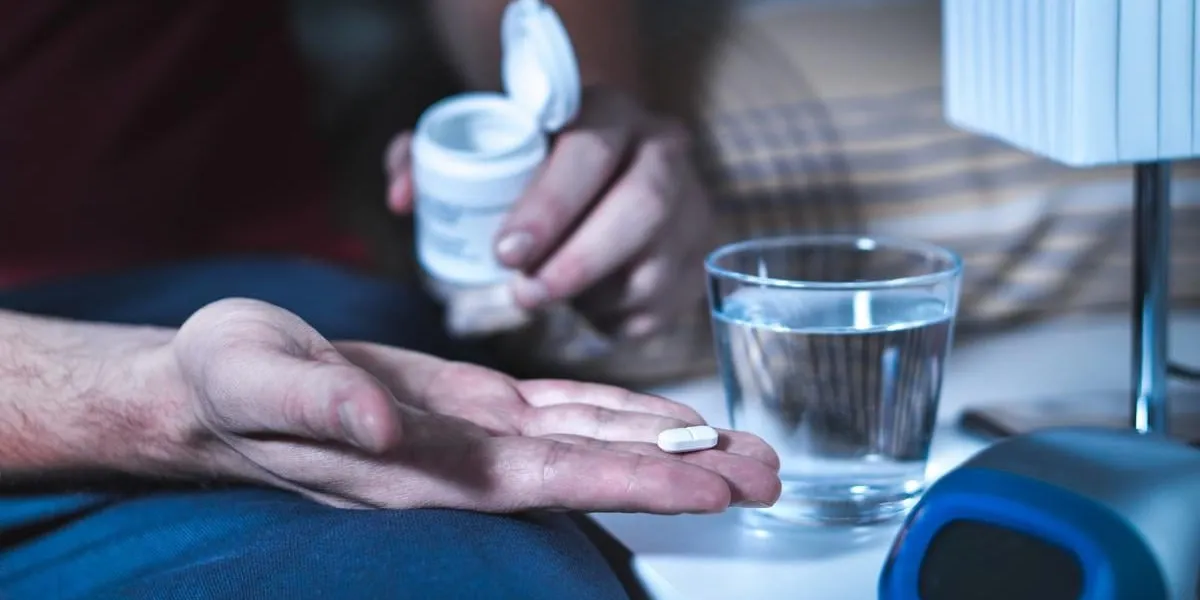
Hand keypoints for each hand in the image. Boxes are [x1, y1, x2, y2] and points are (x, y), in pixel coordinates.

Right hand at [168, 298, 779, 512]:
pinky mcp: (472, 404)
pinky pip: (562, 410)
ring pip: (593, 439)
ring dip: (671, 444)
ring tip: (746, 451)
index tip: (711, 487)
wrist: (212, 385)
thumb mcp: (252, 376)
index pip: (551, 478)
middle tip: (772, 475)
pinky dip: (621, 411)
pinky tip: (668, 417)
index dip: (634, 480)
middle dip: (684, 474)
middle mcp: (467, 460)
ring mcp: (475, 435)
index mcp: (426, 465)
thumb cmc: (225, 381)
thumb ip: (318, 403)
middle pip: (597, 468)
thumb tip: (384, 422)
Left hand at [386, 87, 715, 338]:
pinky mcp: (696, 262)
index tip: (504, 252)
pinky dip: (617, 319)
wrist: (600, 173)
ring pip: (658, 263)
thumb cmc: (530, 167)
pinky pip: (662, 305)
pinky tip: (586, 308)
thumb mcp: (482, 149)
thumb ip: (429, 160)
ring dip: (595, 295)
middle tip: (522, 292)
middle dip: (577, 260)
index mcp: (610, 113)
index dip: (549, 205)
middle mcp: (664, 152)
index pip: (591, 152)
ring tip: (546, 298)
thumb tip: (403, 197)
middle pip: (642, 207)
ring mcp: (691, 209)